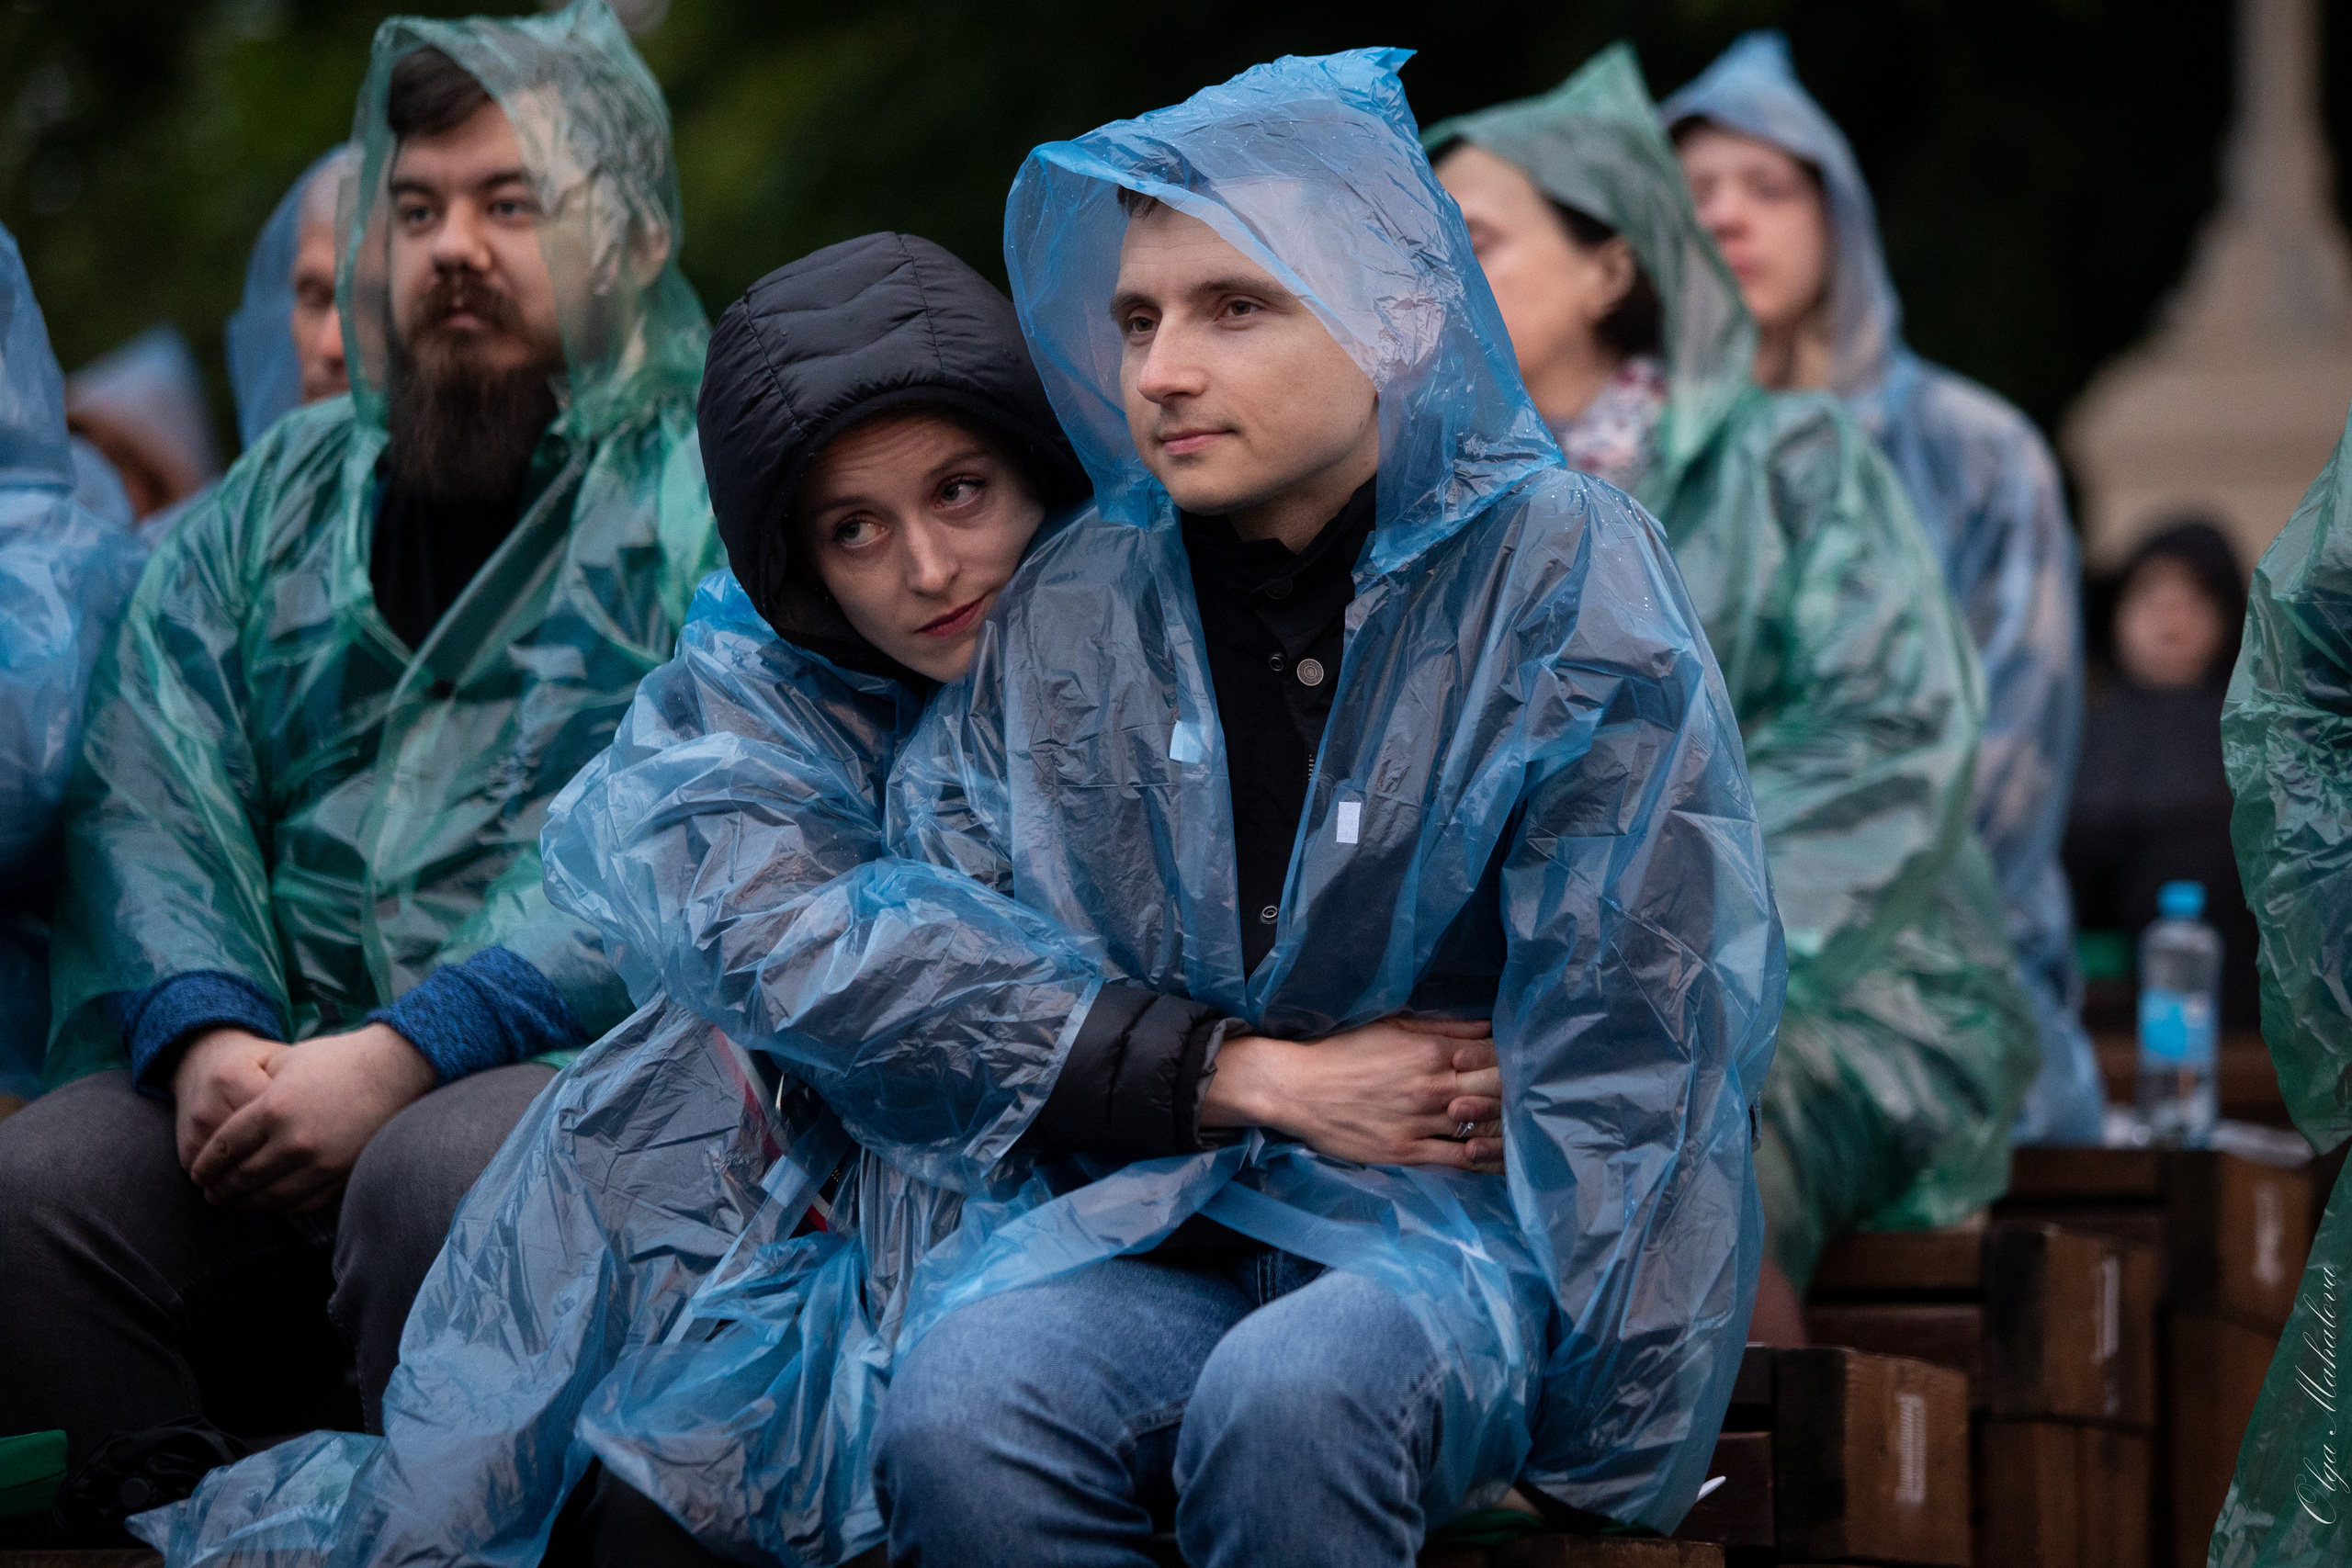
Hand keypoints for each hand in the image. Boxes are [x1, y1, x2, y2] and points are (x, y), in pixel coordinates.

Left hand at [188, 1023, 438, 1210]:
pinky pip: (302, 1202)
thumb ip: (253, 1092)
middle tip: (209, 1194)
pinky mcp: (342, 1173)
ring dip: (246, 1202)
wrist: (396, 1069)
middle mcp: (294, 1140)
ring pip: (269, 1196)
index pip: (224, 1149)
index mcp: (273, 1109)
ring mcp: (321, 1162)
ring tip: (235, 1202)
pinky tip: (272, 1200)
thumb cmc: (338, 1060)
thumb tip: (227, 1125)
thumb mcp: (286, 1063)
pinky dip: (280, 1206)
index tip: (197, 1174)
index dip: (205, 1165)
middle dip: (219, 1189)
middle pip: (242, 1177)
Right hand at [1203, 1015, 1503, 1172]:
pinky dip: (1484, 1159)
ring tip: (1524, 1127)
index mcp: (1431, 1050)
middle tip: (1533, 1096)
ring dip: (1506, 1127)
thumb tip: (1489, 1027)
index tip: (1527, 1065)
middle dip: (1518, 1093)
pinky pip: (1459, 1160)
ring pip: (1483, 1128)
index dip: (1515, 1061)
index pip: (1493, 1056)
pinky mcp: (1407, 1152)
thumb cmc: (1342, 1050)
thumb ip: (1446, 1028)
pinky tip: (1500, 1158)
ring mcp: (1420, 1122)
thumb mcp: (1393, 1023)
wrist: (1296, 1087)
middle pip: (1497, 1092)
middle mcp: (1432, 1087)